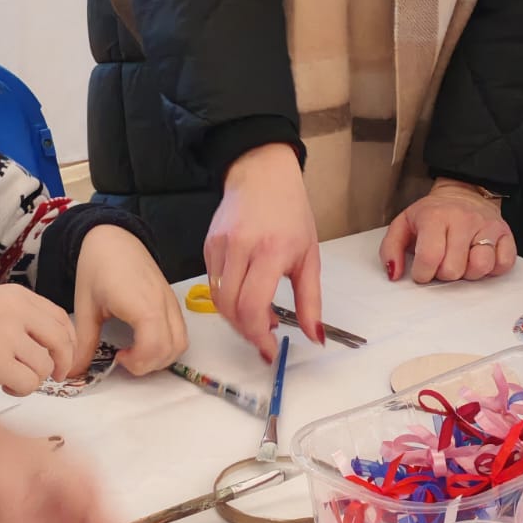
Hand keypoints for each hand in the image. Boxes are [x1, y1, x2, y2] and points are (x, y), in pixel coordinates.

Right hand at [0, 285, 75, 393]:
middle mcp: (18, 313)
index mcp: (18, 296)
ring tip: (13, 379)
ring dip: (35, 379)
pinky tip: (6, 386)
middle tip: (55, 376)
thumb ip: (23, 317)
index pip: (59, 318)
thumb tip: (54, 344)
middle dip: (63, 363)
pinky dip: (22, 390)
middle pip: (61, 341)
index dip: (68, 341)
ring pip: (44, 366)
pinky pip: (29, 383)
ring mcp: (8, 337)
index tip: (64, 355)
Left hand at [71, 226, 187, 376]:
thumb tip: (72, 372)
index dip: (138, 362)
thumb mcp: (85, 307)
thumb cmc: (97, 267)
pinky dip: (167, 345)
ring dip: (160, 357)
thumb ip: (83, 342)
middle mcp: (163, 305)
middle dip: (148, 364)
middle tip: (125, 358)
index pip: (154, 347)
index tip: (118, 357)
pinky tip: (143, 339)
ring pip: (180, 344)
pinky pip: (180, 332)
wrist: (112, 238)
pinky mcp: (172, 301)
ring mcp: (171, 303)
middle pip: (171, 350)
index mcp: (142, 305)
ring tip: (135, 351)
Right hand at [205, 143, 321, 361]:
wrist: (261, 174)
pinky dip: (228, 298)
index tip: (270, 349)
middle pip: (231, 308)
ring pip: (218, 300)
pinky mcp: (207, 246)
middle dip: (247, 330)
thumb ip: (311, 301)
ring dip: (236, 317)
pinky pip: (213, 283)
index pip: (253, 306)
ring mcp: (219, 246)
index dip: (259, 335)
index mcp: (270, 251)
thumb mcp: (309, 256)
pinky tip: (245, 294)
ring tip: (258, 316)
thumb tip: (315, 336)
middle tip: (264, 336)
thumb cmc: (289, 211)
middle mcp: (240, 248)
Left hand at [380, 180, 514, 284]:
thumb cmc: (433, 214)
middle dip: (444, 274)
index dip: (423, 274)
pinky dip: (491, 269)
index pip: (430, 258)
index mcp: (435, 216)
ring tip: (461, 261)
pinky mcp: (506, 234)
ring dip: (468, 273)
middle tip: (442, 262)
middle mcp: (463, 219)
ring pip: (480, 267)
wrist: (464, 193)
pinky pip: (503, 264)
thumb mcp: (404, 224)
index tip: (422, 271)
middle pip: (454, 269)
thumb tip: (394, 273)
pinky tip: (478, 258)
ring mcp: (487, 226)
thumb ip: (391, 249)